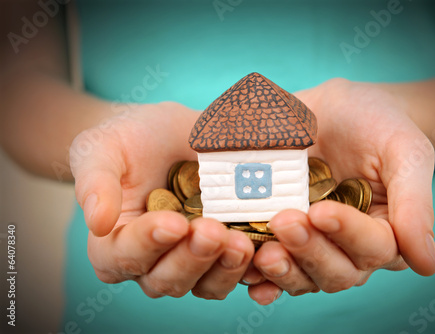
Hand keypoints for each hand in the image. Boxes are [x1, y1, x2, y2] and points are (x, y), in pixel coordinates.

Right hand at [70, 102, 253, 298]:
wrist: (169, 134)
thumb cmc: (130, 140)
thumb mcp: (103, 148)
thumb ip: (95, 181)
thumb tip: (97, 222)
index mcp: (115, 244)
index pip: (122, 257)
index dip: (147, 244)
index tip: (172, 222)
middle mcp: (153, 262)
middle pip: (167, 278)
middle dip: (191, 258)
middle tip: (212, 230)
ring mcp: (193, 261)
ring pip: (206, 284)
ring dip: (224, 269)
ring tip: (242, 243)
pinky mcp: (225, 254)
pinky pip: (240, 273)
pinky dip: (253, 270)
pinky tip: (267, 253)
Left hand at [246, 78, 434, 303]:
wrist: (335, 109)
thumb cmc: (377, 123)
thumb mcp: (404, 150)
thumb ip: (415, 203)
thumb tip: (428, 265)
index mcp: (388, 229)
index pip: (375, 247)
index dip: (348, 233)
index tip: (322, 210)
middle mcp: (351, 246)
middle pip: (338, 271)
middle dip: (311, 251)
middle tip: (285, 221)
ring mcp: (316, 245)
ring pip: (305, 277)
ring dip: (285, 271)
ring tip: (264, 255)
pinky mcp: (285, 239)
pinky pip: (275, 270)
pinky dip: (263, 279)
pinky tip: (250, 278)